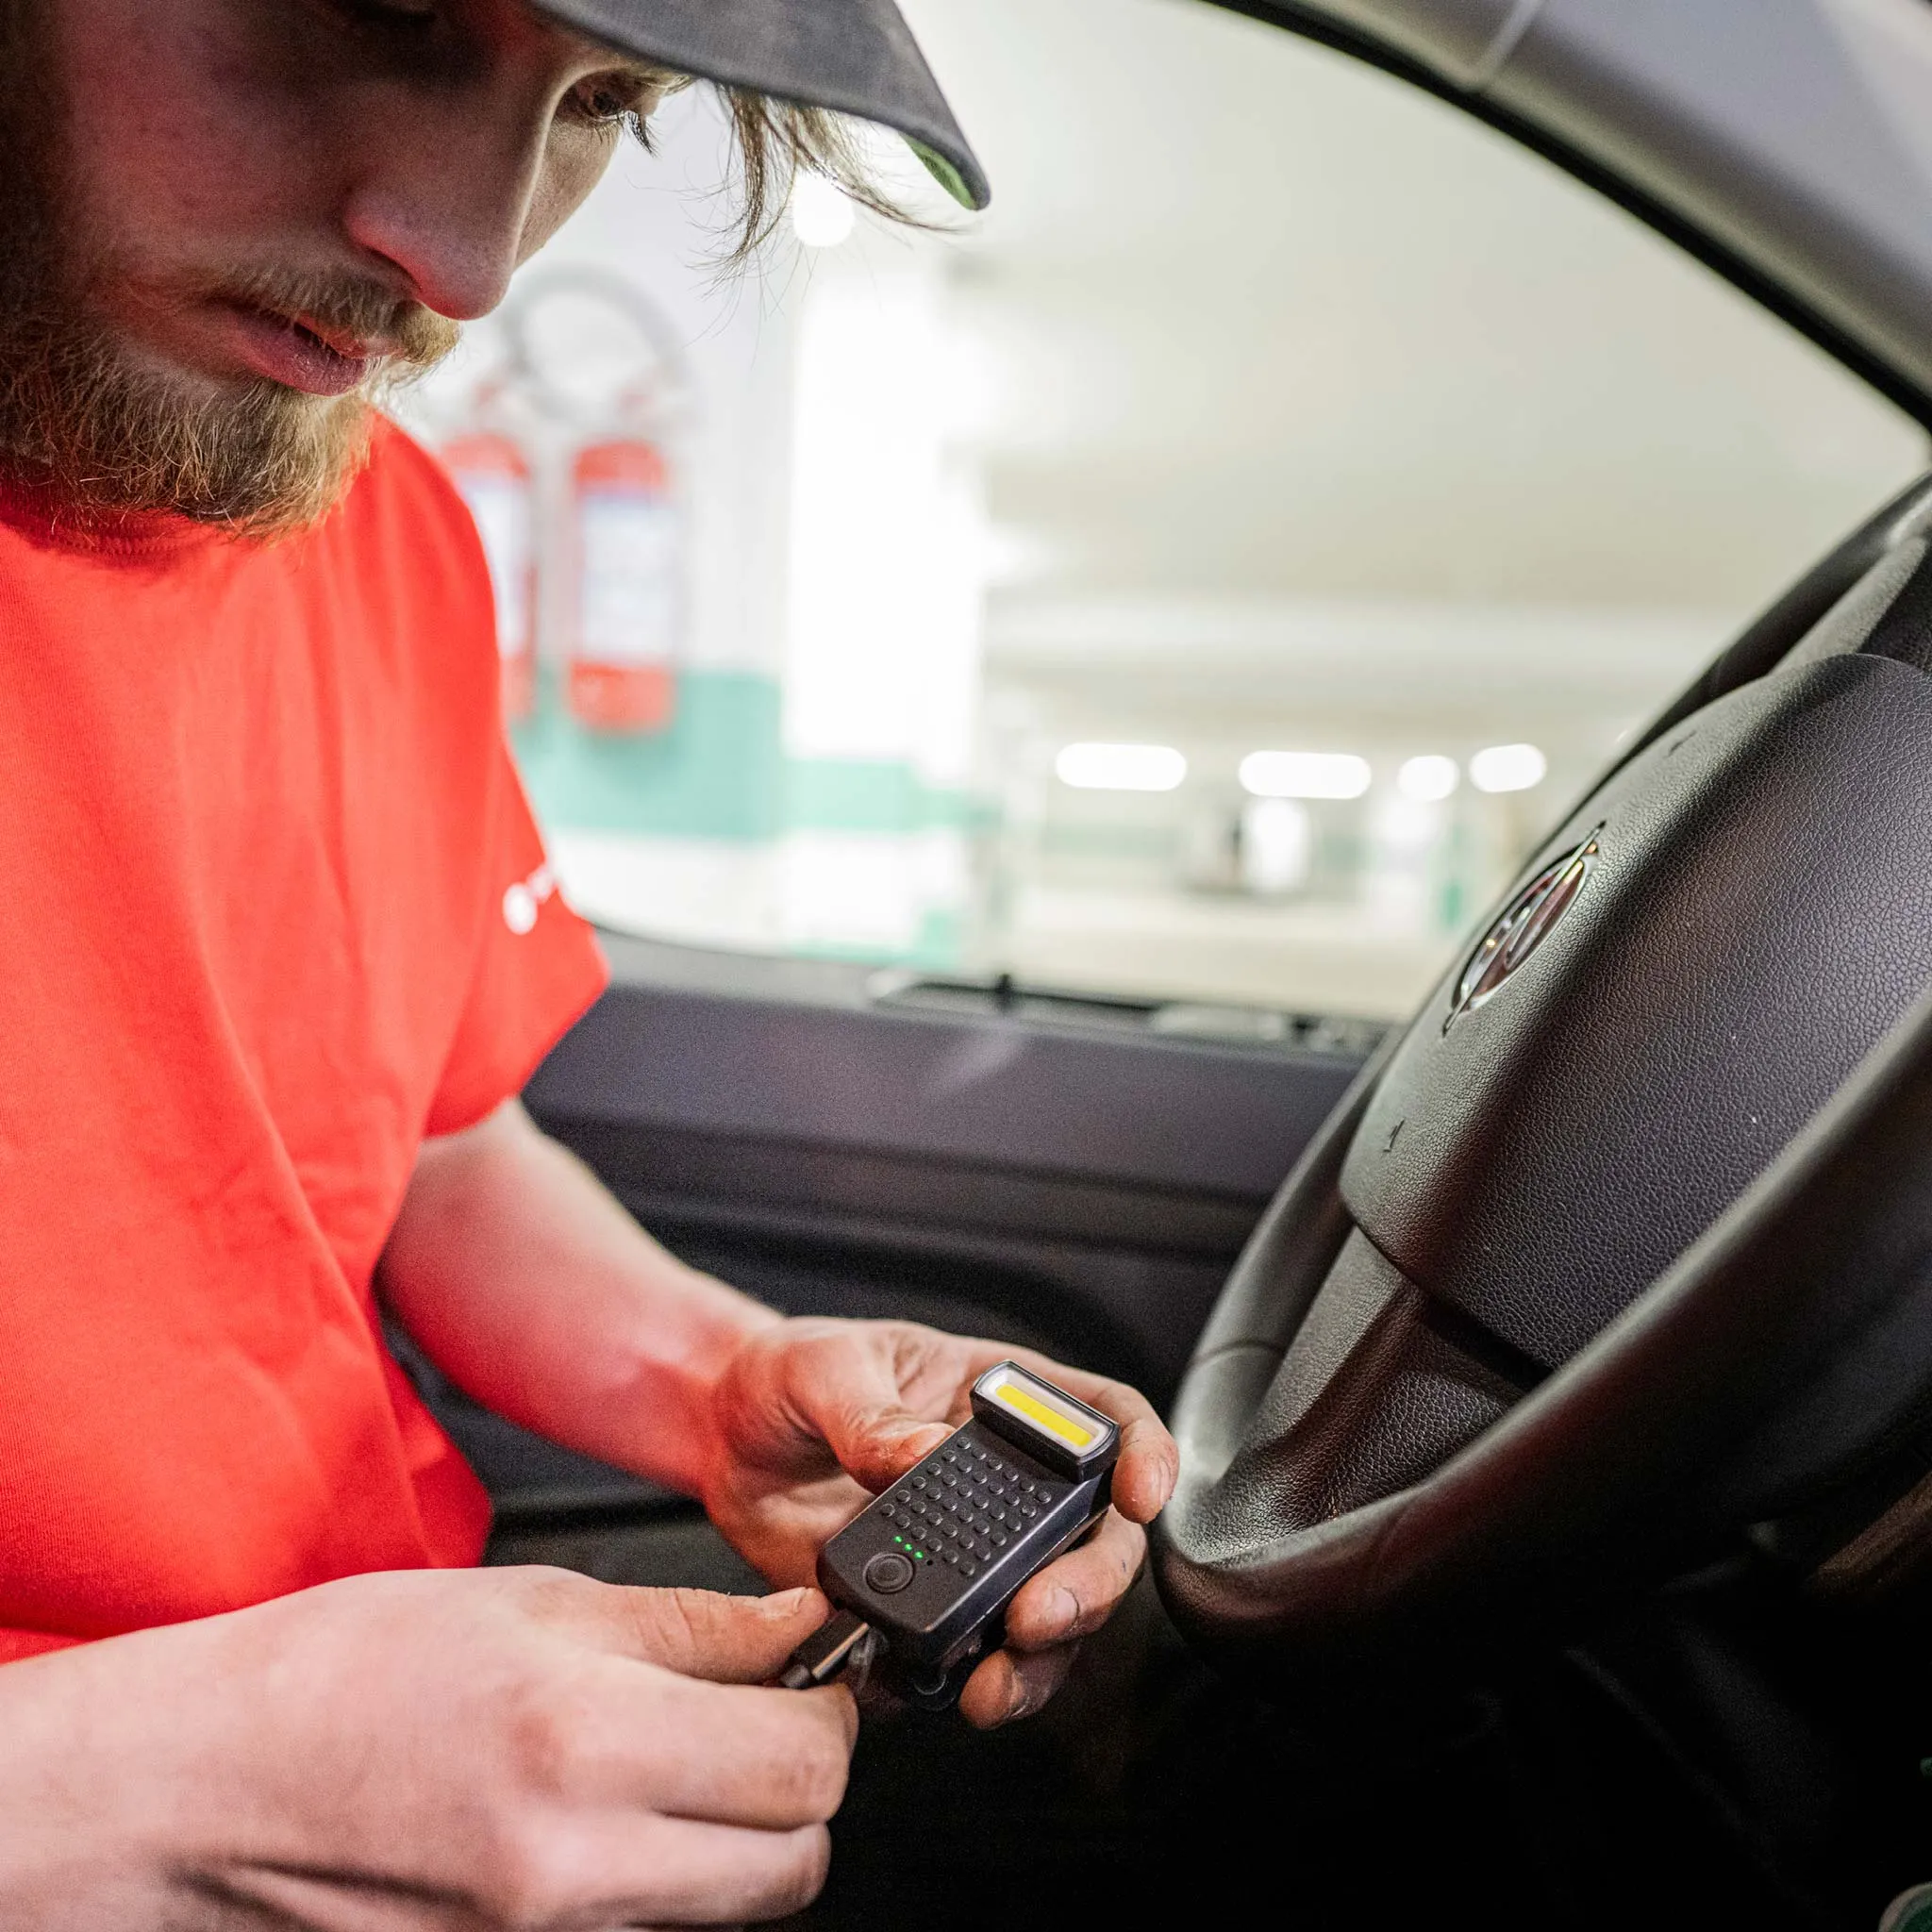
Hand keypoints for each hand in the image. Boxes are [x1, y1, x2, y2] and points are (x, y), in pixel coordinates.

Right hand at [0, 1567, 853, 1928]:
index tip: (813, 1668)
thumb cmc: (339, 1677)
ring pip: (732, 1905)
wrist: (199, 1791)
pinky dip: (665, 1875)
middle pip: (795, 1860)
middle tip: (761, 1714)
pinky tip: (611, 1809)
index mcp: (585, 1745)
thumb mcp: (530, 1603)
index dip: (830, 1706)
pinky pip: (650, 1931)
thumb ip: (687, 1626)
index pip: (804, 1765)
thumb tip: (796, 1629)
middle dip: (802, 1781)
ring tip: (674, 1755)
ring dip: (740, 1832)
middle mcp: (577, 1872)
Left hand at [698, 1319, 1179, 1729]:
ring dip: (1038, 1662)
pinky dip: (957, 1688)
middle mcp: (1006, 1482)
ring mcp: (971, 1553)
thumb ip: (870, 1411)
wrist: (723, 1438)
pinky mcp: (925, 1609)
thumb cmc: (787, 1376)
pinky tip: (924, 1690)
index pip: (1107, 1419)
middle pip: (1095, 1538)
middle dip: (1088, 1587)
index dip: (1143, 1455)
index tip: (1140, 1497)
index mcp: (1000, 1400)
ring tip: (992, 1687)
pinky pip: (966, 1661)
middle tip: (1039, 1616)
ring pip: (1047, 1617)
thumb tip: (920, 1452)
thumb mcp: (821, 1367)